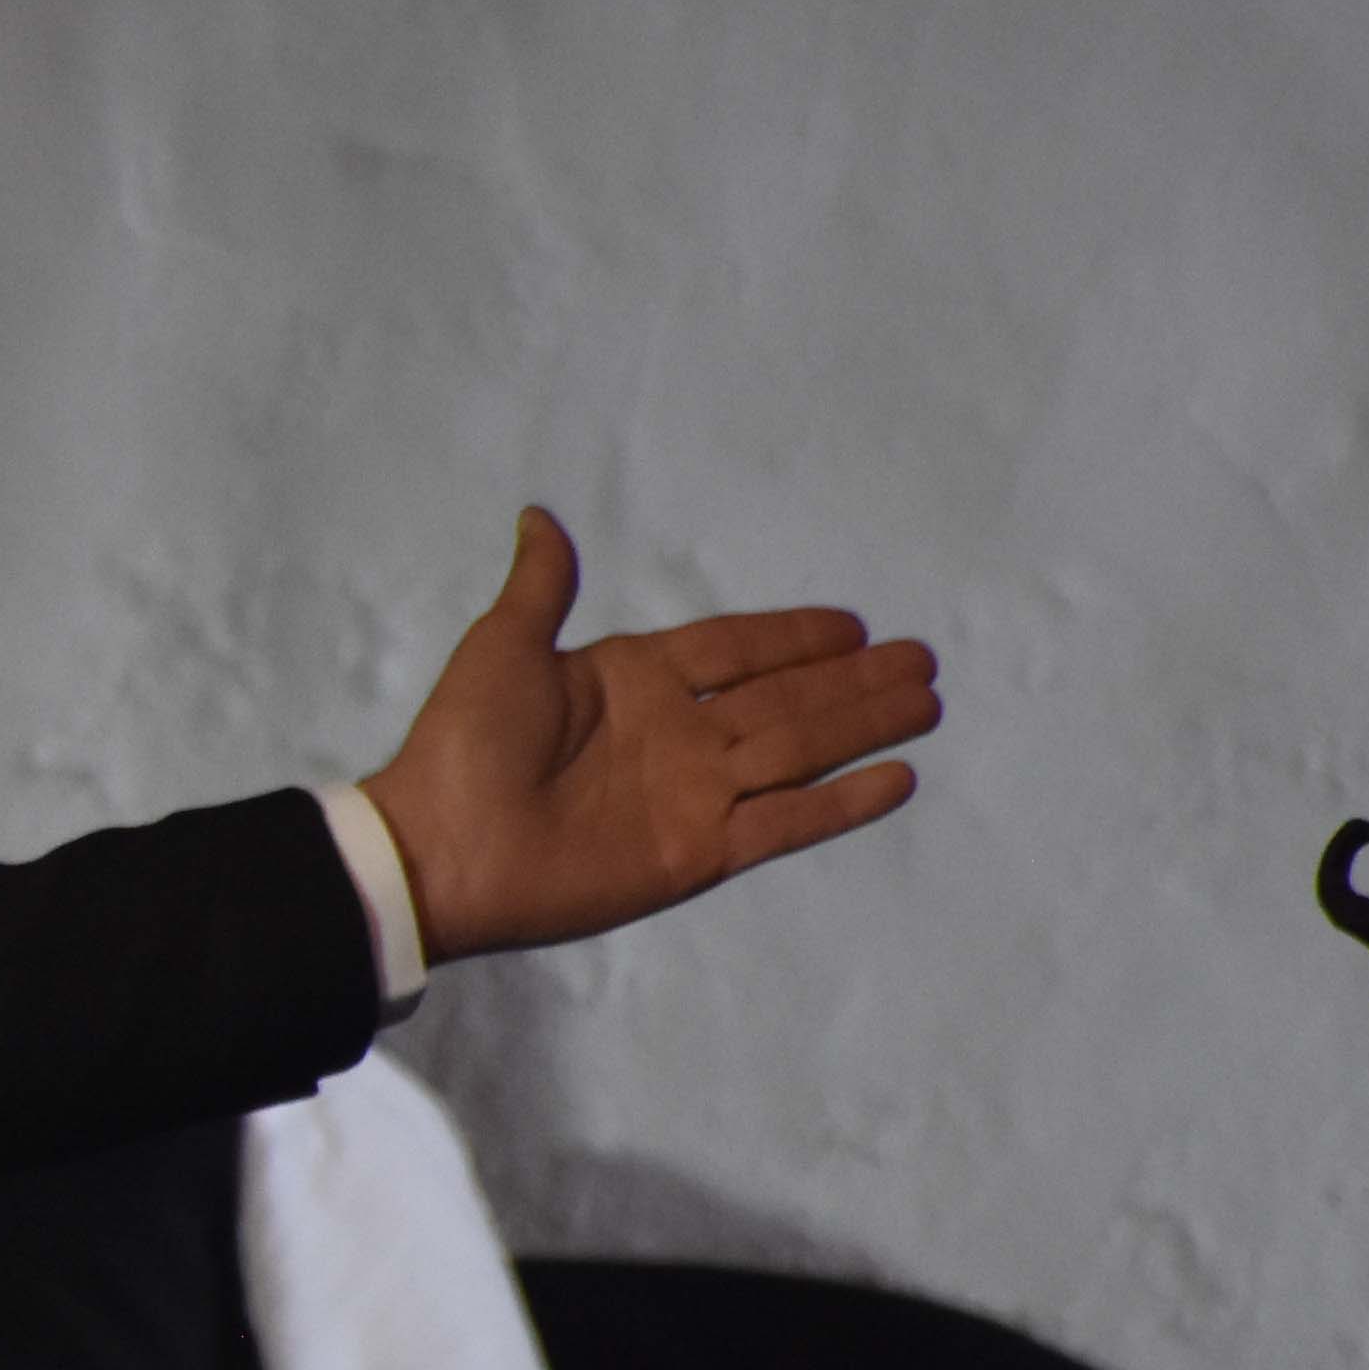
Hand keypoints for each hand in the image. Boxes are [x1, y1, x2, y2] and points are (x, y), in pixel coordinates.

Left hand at [359, 508, 938, 962]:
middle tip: (921, 659)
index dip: (792, 638)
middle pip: (784, 700)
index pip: (733, 650)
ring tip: (926, 702)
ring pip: (800, 751)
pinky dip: (841, 803)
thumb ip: (541, 588)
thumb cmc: (464, 744)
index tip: (852, 625)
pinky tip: (896, 779)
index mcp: (633, 681)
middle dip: (852, 681)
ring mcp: (693, 796)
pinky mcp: (700, 853)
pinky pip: (786, 822)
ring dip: (863, 726)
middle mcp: (675, 736)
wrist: (442, 847)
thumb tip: (538, 516)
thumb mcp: (503, 647)